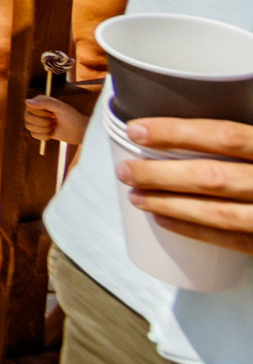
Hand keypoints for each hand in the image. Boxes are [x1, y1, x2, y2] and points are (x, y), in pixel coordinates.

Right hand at [24, 95, 87, 146]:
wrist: (80, 132)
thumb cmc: (72, 118)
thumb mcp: (61, 108)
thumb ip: (45, 103)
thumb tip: (27, 101)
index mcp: (40, 101)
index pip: (29, 107)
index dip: (39, 113)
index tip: (52, 113)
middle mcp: (36, 110)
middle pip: (27, 117)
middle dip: (42, 122)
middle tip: (54, 121)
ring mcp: (37, 121)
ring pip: (29, 127)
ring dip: (44, 129)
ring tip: (54, 127)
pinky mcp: (39, 131)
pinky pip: (33, 135)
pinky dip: (44, 136)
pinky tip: (52, 133)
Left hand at [118, 117, 252, 254]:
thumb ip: (238, 138)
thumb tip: (184, 123)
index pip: (223, 136)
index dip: (176, 132)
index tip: (137, 130)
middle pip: (211, 177)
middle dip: (161, 174)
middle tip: (126, 171)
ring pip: (216, 212)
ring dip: (169, 204)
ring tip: (135, 196)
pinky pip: (231, 240)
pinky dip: (194, 230)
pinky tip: (163, 220)